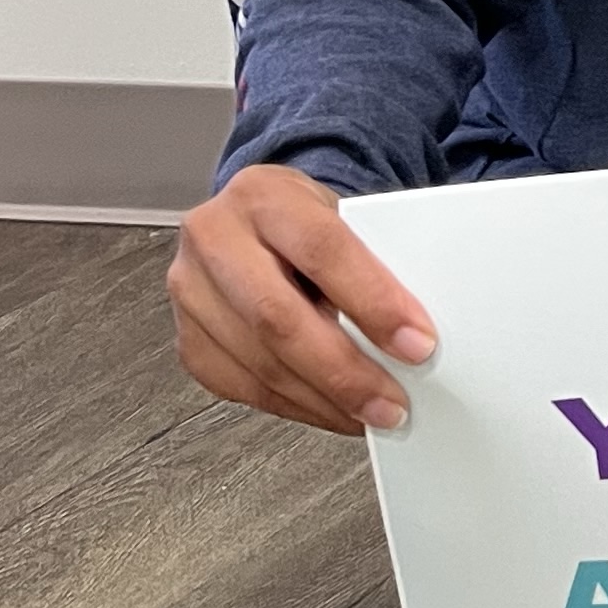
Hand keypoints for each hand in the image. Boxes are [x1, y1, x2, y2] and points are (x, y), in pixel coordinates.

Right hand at [169, 165, 436, 437]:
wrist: (258, 226)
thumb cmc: (308, 225)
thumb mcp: (344, 217)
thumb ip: (376, 262)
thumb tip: (416, 333)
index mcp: (263, 195)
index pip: (322, 249)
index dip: (373, 302)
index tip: (417, 343)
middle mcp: (214, 238)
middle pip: (278, 317)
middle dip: (344, 370)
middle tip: (392, 401)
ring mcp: (192, 291)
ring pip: (260, 361)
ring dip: (325, 399)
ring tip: (373, 412)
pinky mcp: (190, 340)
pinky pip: (245, 387)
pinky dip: (298, 407)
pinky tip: (334, 410)